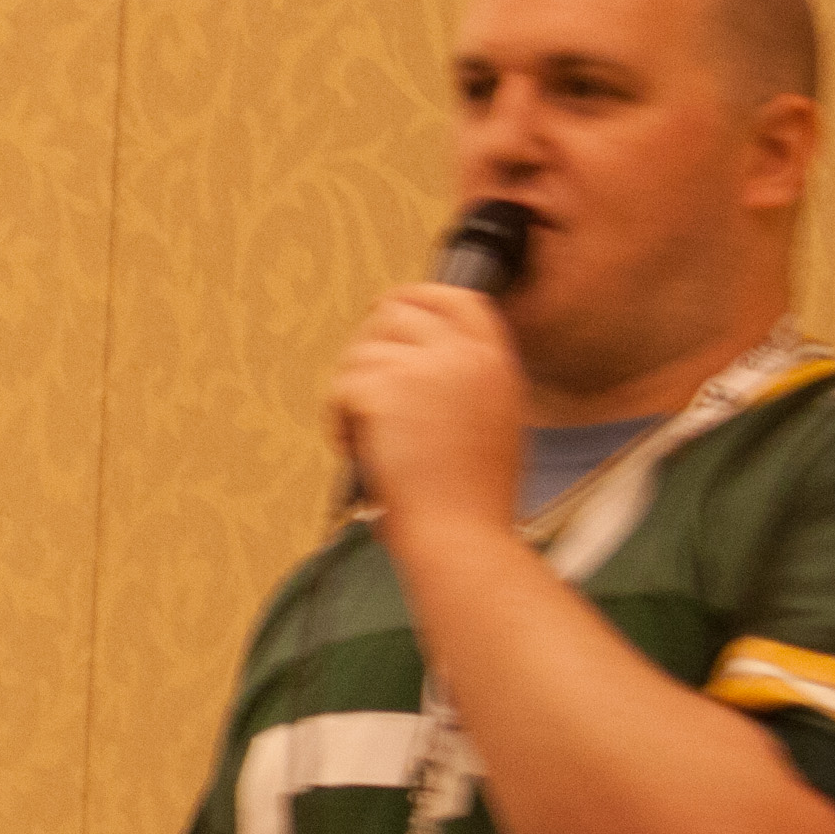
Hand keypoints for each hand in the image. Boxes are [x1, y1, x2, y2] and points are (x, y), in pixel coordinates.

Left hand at [328, 284, 524, 540]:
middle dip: (368, 345)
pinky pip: (341, 386)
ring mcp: (427, 367)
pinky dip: (338, 421)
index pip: (456, 298)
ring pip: (361, 350)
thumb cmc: (470, 500)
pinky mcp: (387, 387)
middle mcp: (465, 354)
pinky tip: (358, 451)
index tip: (388, 311)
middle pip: (397, 310)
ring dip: (352, 392)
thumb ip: (466, 382)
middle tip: (359, 387)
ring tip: (368, 439)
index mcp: (496, 361)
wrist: (461, 535)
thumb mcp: (493, 423)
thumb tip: (418, 358)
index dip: (416, 298)